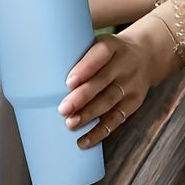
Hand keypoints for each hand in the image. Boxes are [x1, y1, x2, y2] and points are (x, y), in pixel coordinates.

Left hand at [58, 32, 158, 147]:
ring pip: (109, 101)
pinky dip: (100, 132)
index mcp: (112, 46)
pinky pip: (116, 119)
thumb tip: (38, 66)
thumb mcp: (97, 43)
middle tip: (62, 109)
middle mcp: (124, 64)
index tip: (68, 82)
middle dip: (82, 97)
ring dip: (89, 115)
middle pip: (103, 82)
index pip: (100, 55)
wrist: (145, 55)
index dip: (85, 69)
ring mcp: (131, 84)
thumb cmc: (107, 53)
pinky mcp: (134, 102)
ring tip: (70, 124)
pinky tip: (84, 141)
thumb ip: (74, 52)